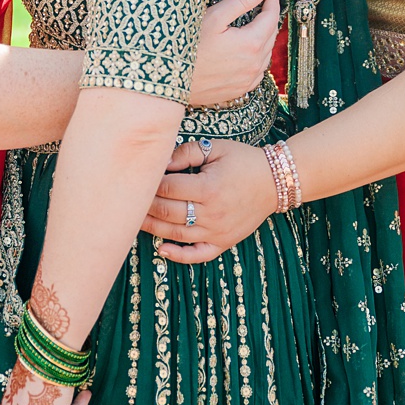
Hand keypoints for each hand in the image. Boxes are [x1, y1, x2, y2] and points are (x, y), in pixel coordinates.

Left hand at [142, 138, 276, 261]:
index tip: (137, 178)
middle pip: (168, 213)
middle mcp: (212, 213)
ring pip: (178, 234)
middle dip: (145, 206)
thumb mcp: (214, 149)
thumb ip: (185, 153)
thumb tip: (161, 162)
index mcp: (208, 188)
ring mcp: (218, 231)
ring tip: (135, 221)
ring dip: (153, 229)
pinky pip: (199, 255)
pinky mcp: (225, 241)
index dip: (149, 184)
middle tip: (129, 200)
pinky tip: (162, 250)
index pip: (167, 189)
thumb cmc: (242, 161)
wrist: (275, 181)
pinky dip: (179, 255)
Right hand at [186, 0, 280, 107]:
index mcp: (251, 43)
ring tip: (260, 27)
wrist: (172, 80)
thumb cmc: (188, 46)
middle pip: (271, 36)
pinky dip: (259, 58)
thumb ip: (240, 2)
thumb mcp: (213, 17)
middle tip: (267, 6)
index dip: (273, 3)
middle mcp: (255, 63)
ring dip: (266, 39)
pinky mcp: (240, 89)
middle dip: (270, 19)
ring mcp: (248, 79)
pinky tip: (250, 53)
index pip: (271, 18)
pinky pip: (258, 71)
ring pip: (266, 55)